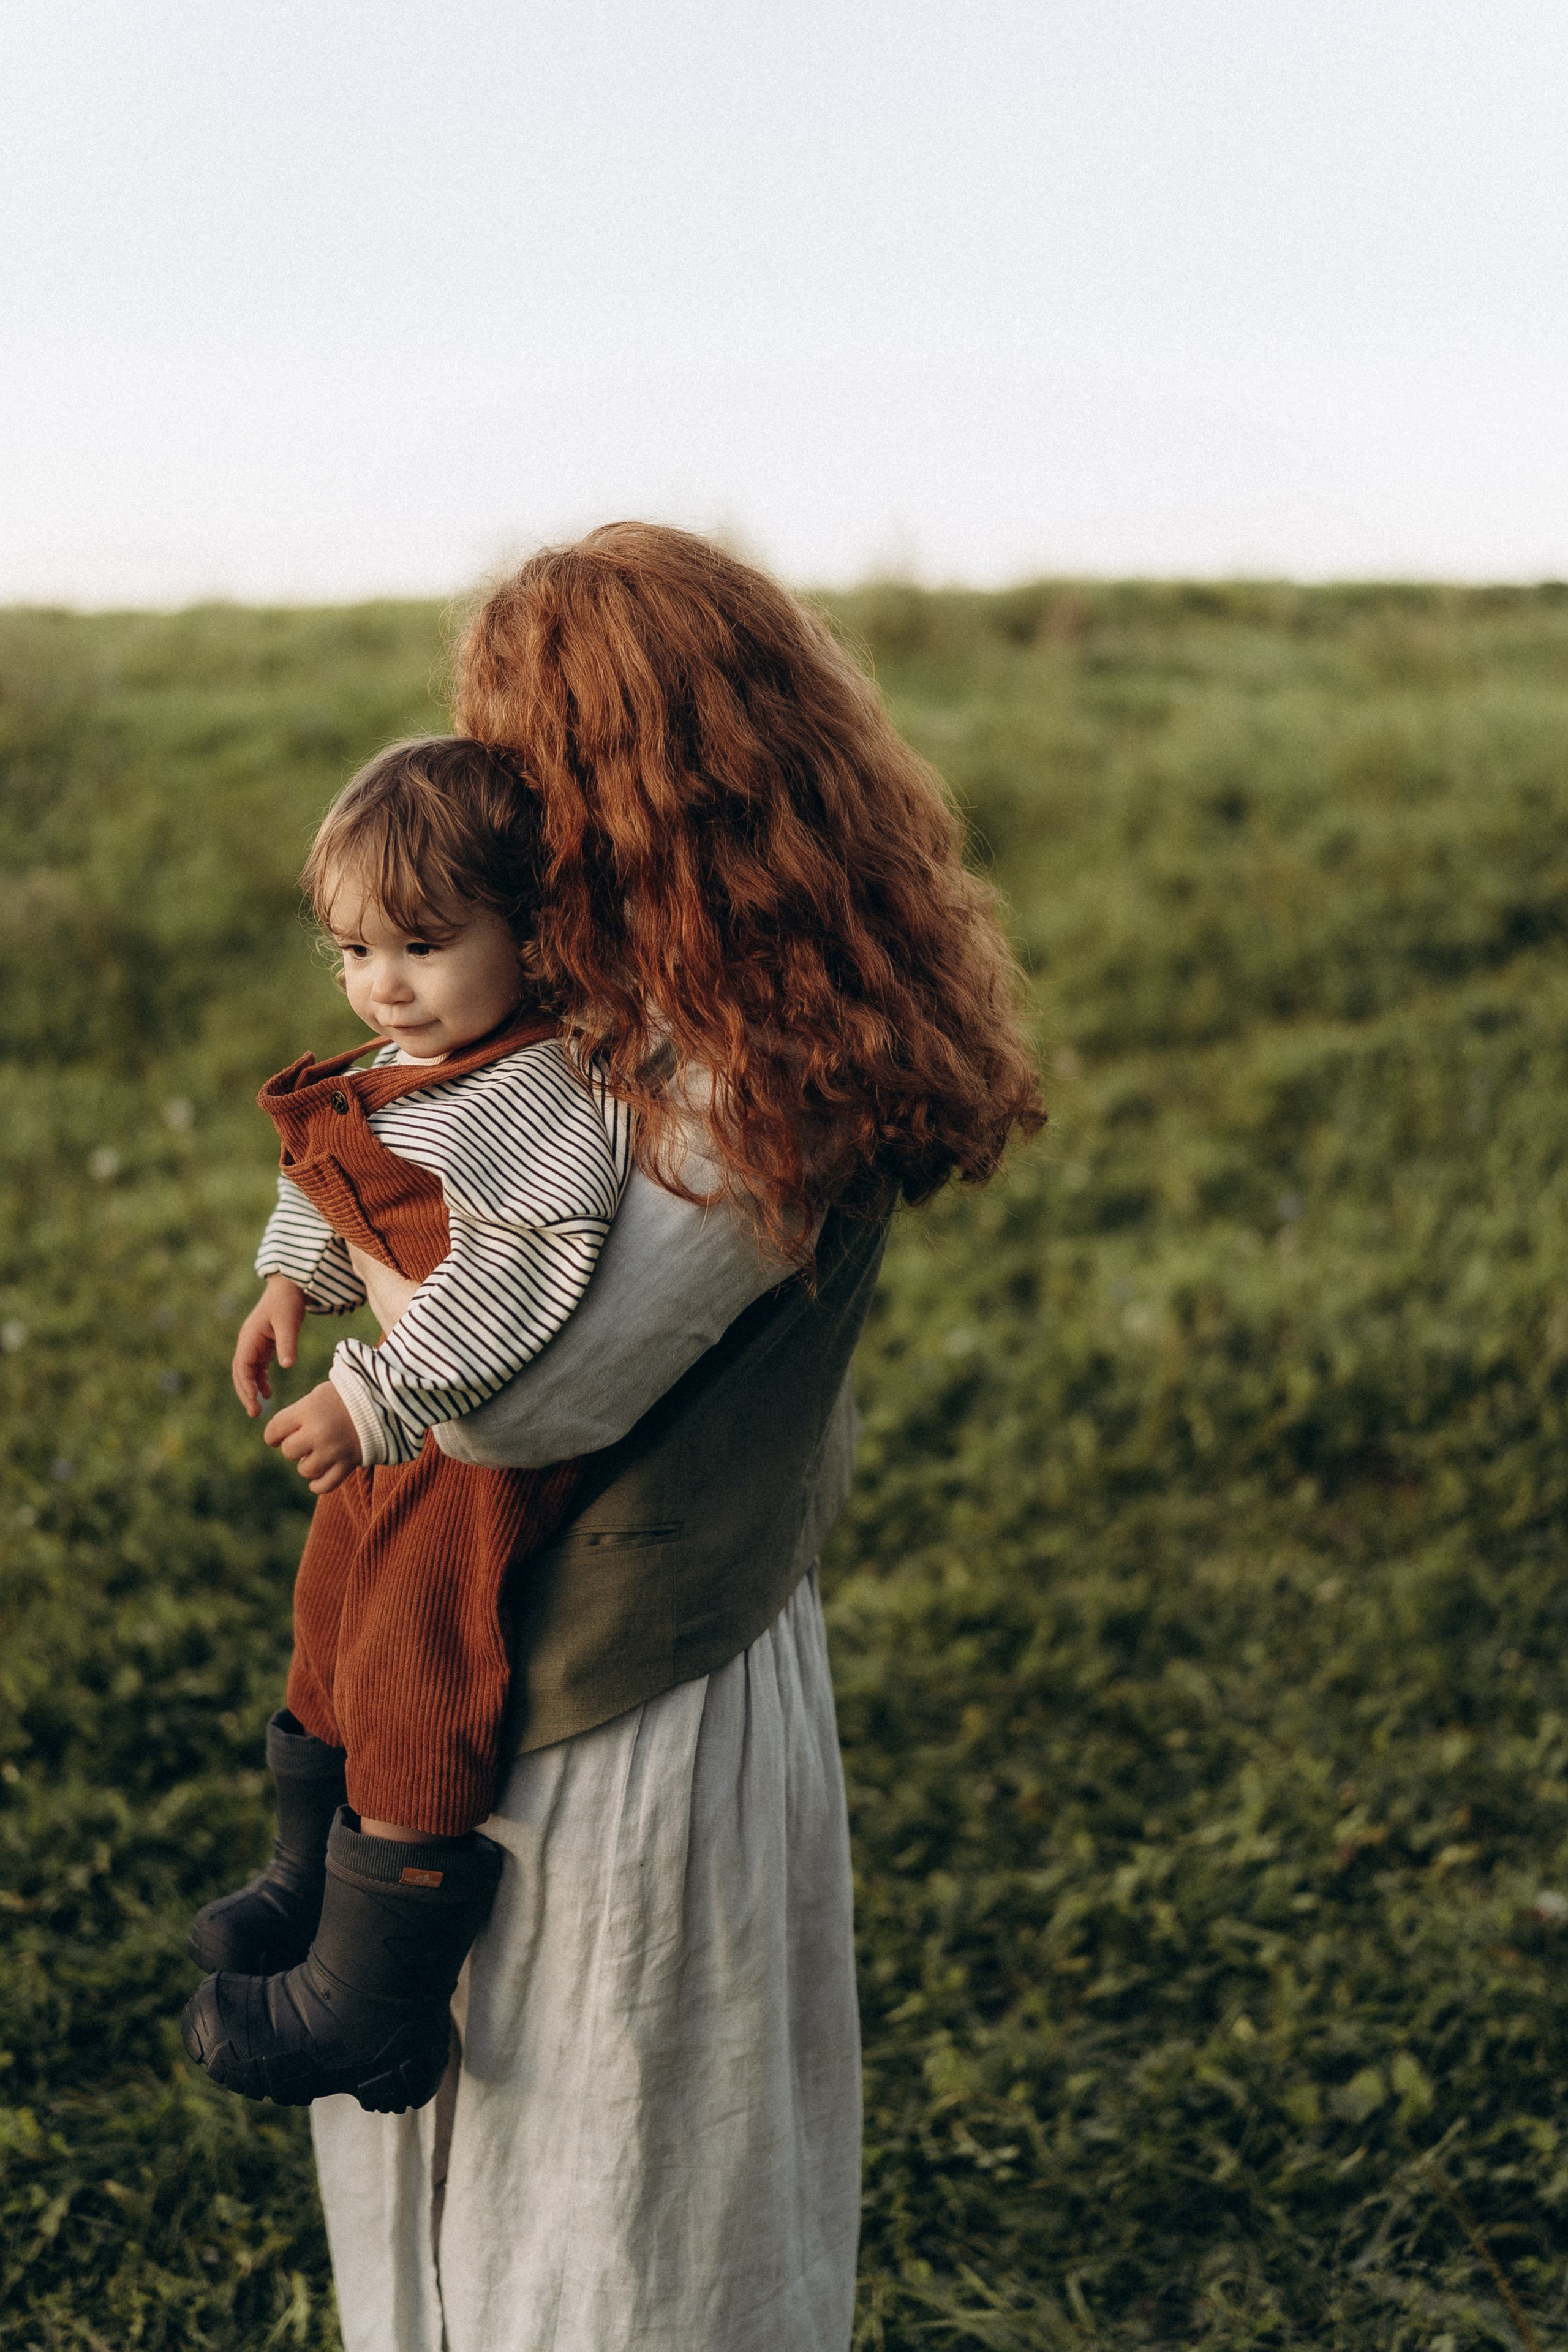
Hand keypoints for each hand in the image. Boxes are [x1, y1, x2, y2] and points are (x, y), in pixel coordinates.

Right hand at [233, 1275, 308, 1415]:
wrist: (290, 1285)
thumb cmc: (288, 1301)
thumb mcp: (289, 1322)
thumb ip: (287, 1343)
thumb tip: (287, 1365)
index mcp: (249, 1337)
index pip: (242, 1366)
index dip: (246, 1385)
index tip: (254, 1401)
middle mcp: (248, 1342)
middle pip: (240, 1372)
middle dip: (245, 1392)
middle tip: (254, 1413)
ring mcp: (255, 1343)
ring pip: (248, 1371)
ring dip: (252, 1388)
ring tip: (260, 1407)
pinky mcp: (264, 1344)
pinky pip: (258, 1366)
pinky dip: (261, 1380)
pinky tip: (268, 1392)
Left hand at [264, 1381, 361, 1495]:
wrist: (385, 1402)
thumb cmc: (348, 1395)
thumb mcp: (319, 1395)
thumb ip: (298, 1413)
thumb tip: (277, 1435)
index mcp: (309, 1410)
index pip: (274, 1430)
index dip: (273, 1435)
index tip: (276, 1437)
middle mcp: (319, 1432)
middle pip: (289, 1451)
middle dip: (294, 1447)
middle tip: (305, 1440)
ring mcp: (334, 1451)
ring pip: (305, 1470)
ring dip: (307, 1464)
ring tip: (317, 1454)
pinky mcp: (348, 1464)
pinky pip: (325, 1485)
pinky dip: (318, 1485)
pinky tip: (317, 1479)